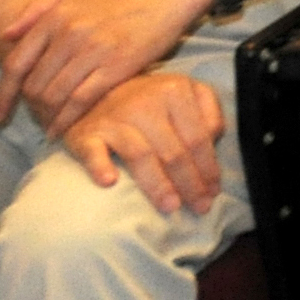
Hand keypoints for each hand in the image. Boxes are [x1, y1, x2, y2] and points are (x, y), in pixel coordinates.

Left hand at [0, 0, 203, 135]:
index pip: (16, 64)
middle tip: (34, 121)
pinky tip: (62, 131)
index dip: (2, 95)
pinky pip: (81, 100)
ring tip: (49, 127)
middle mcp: (69, 34)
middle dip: (29, 109)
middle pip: (33, 85)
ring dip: (46, 117)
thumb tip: (5, 36)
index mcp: (55, 18)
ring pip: (54, 96)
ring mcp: (92, 51)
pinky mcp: (116, 66)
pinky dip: (67, 120)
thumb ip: (38, 10)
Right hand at [61, 71, 226, 216]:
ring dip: (157, 185)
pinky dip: (100, 166)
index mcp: (175, 91)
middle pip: (172, 151)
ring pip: (140, 155)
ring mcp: (114, 119)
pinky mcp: (85, 133)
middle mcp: (145, 103)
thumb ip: (209, 114)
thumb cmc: (152, 99)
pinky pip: (92, 152)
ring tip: (170, 207)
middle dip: (189, 184)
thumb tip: (214, 140)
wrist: (99, 91)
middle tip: (200, 208)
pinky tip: (110, 183)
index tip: (214, 192)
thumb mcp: (188, 93)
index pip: (197, 138)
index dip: (208, 168)